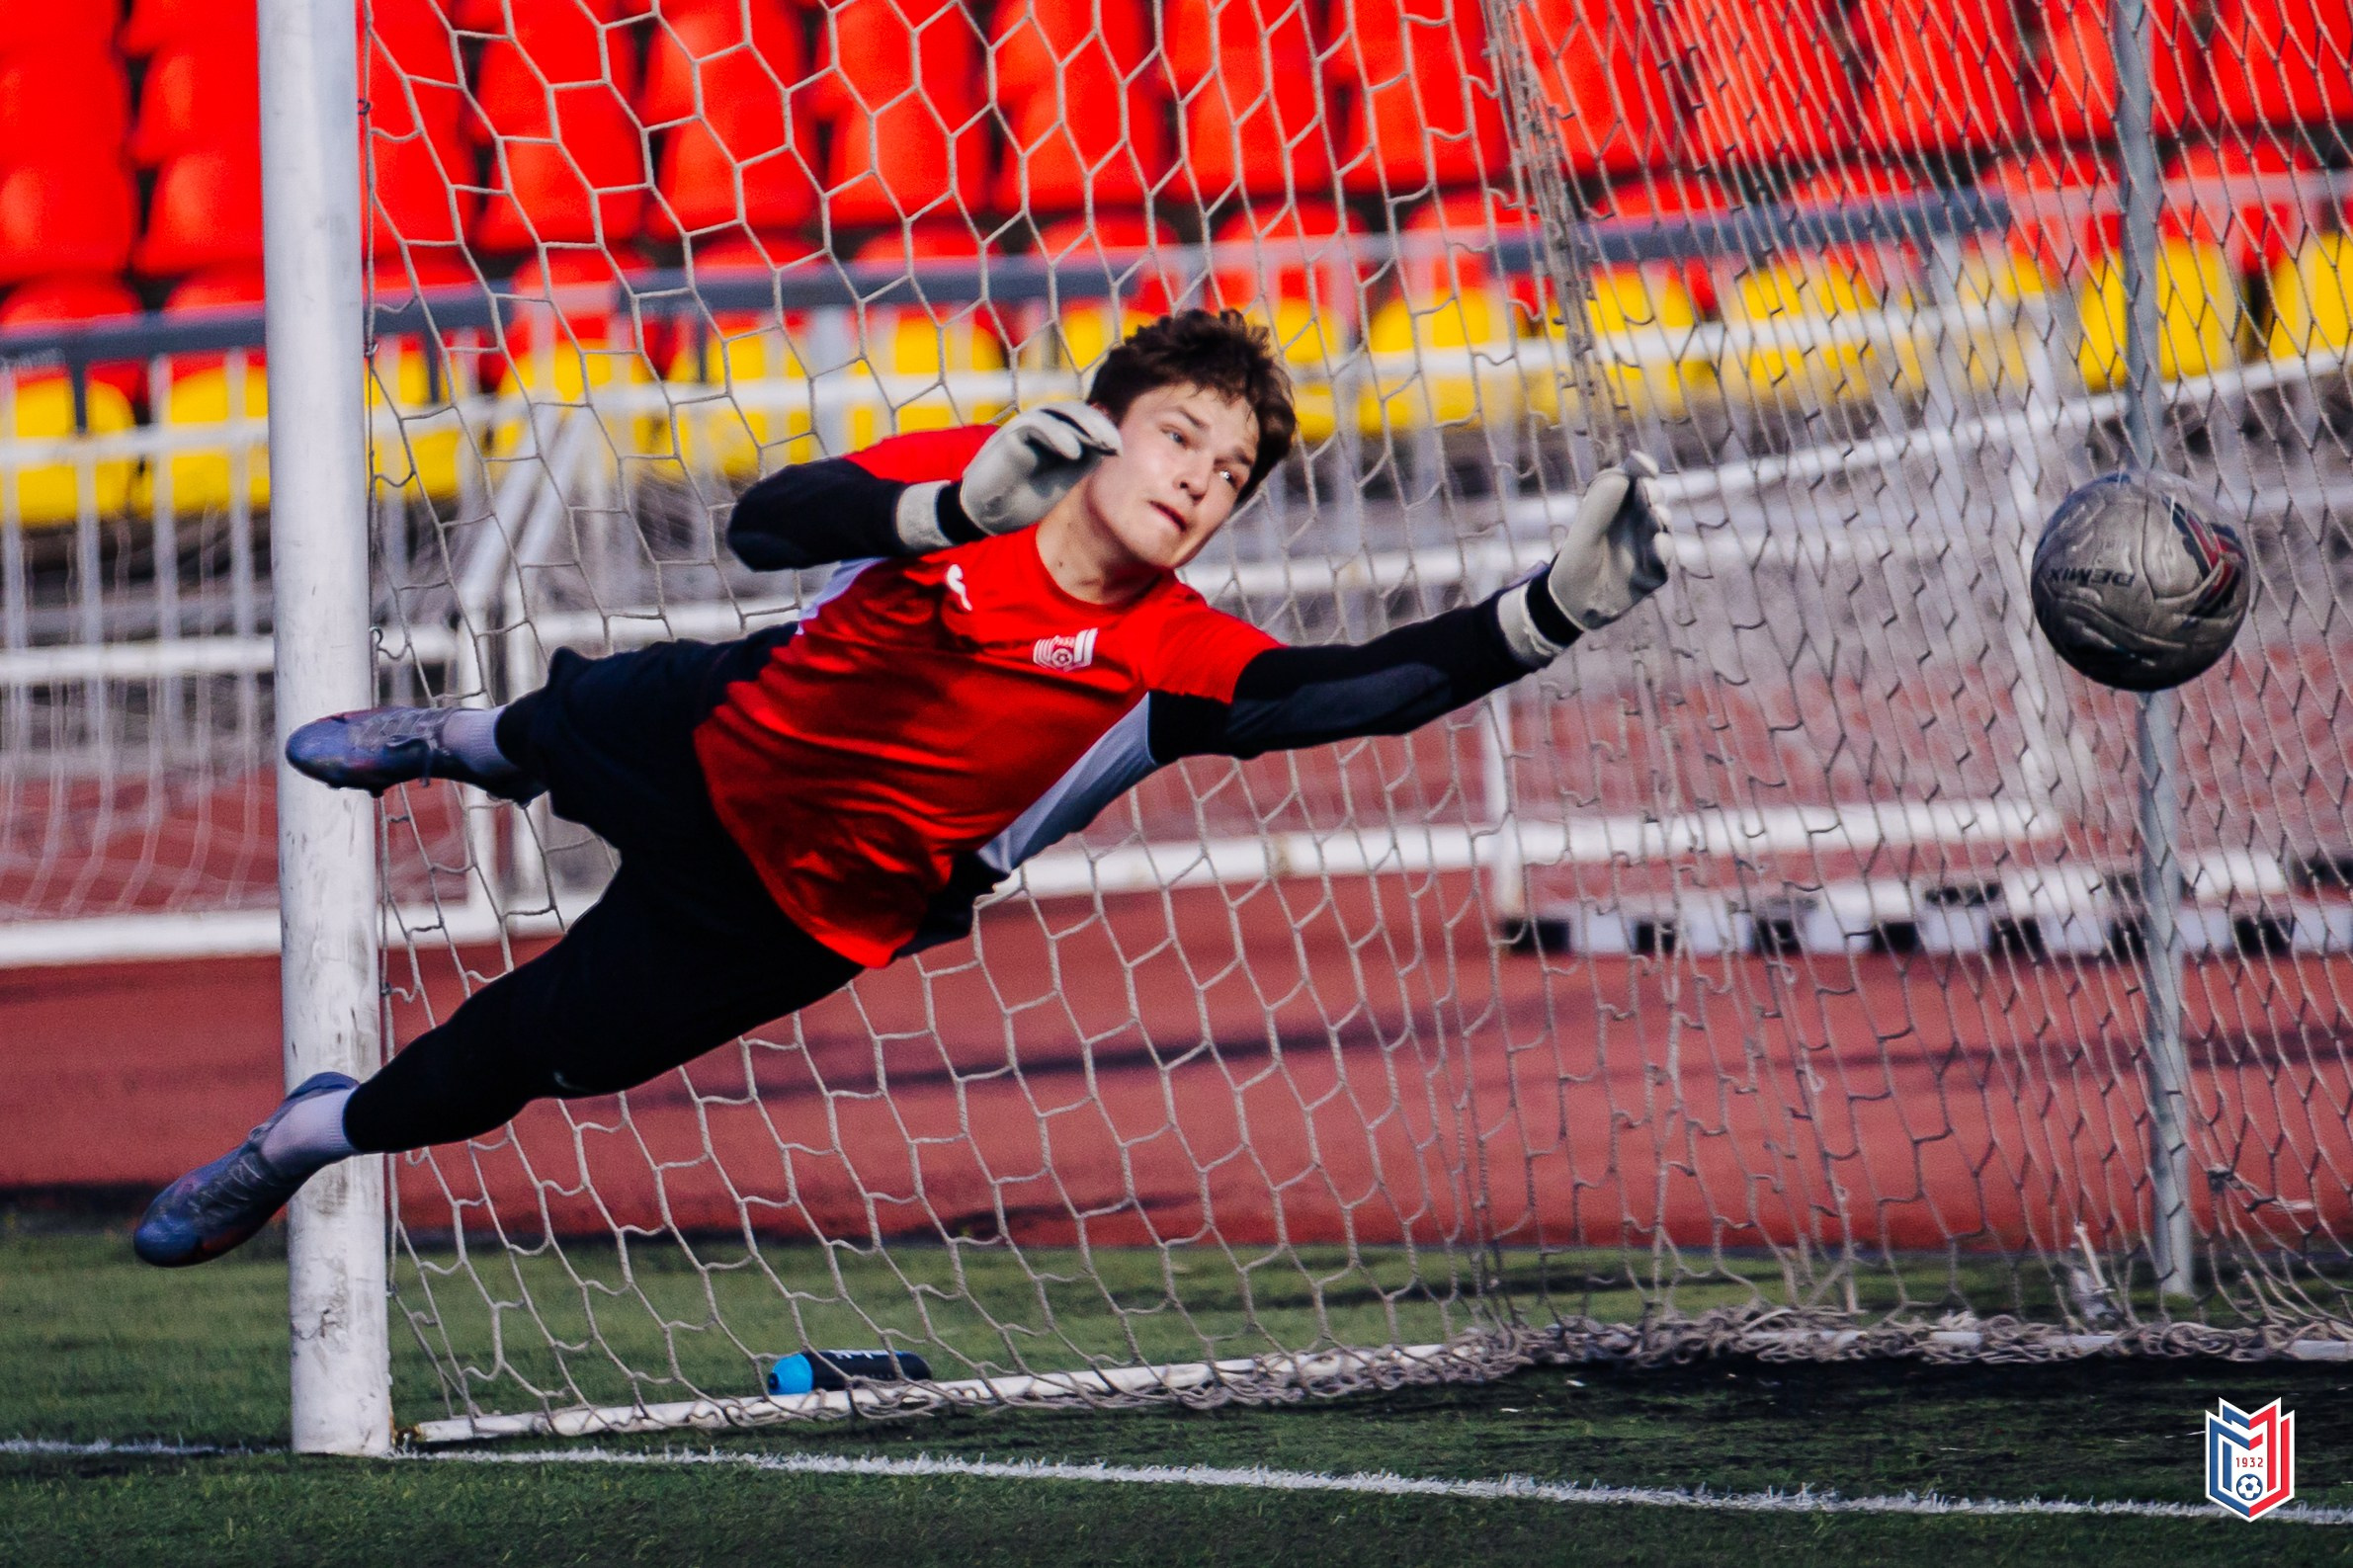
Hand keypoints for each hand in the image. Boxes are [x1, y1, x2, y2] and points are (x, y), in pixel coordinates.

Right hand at [960, 401, 1122, 534]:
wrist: (992, 514)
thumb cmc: (1027, 496)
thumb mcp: (1066, 477)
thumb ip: (1086, 459)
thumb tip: (1109, 444)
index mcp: (1057, 433)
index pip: (1084, 419)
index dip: (1104, 430)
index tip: (1118, 452)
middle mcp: (1042, 424)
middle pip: (1074, 411)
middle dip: (1098, 426)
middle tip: (1114, 446)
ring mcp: (1025, 427)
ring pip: (1058, 413)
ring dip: (1084, 426)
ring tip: (1101, 444)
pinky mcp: (1010, 435)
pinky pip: (1036, 425)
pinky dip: (1057, 435)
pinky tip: (1074, 453)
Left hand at [1542, 452, 1670, 631]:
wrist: (1570, 603)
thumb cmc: (1575, 561)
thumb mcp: (1584, 529)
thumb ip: (1603, 501)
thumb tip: (1627, 474)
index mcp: (1618, 506)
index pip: (1634, 479)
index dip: (1641, 468)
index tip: (1642, 466)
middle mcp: (1637, 522)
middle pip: (1653, 499)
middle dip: (1653, 494)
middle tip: (1646, 492)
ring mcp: (1648, 546)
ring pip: (1663, 527)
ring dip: (1661, 518)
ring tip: (1655, 515)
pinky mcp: (1654, 573)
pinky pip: (1665, 561)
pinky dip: (1663, 552)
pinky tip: (1657, 544)